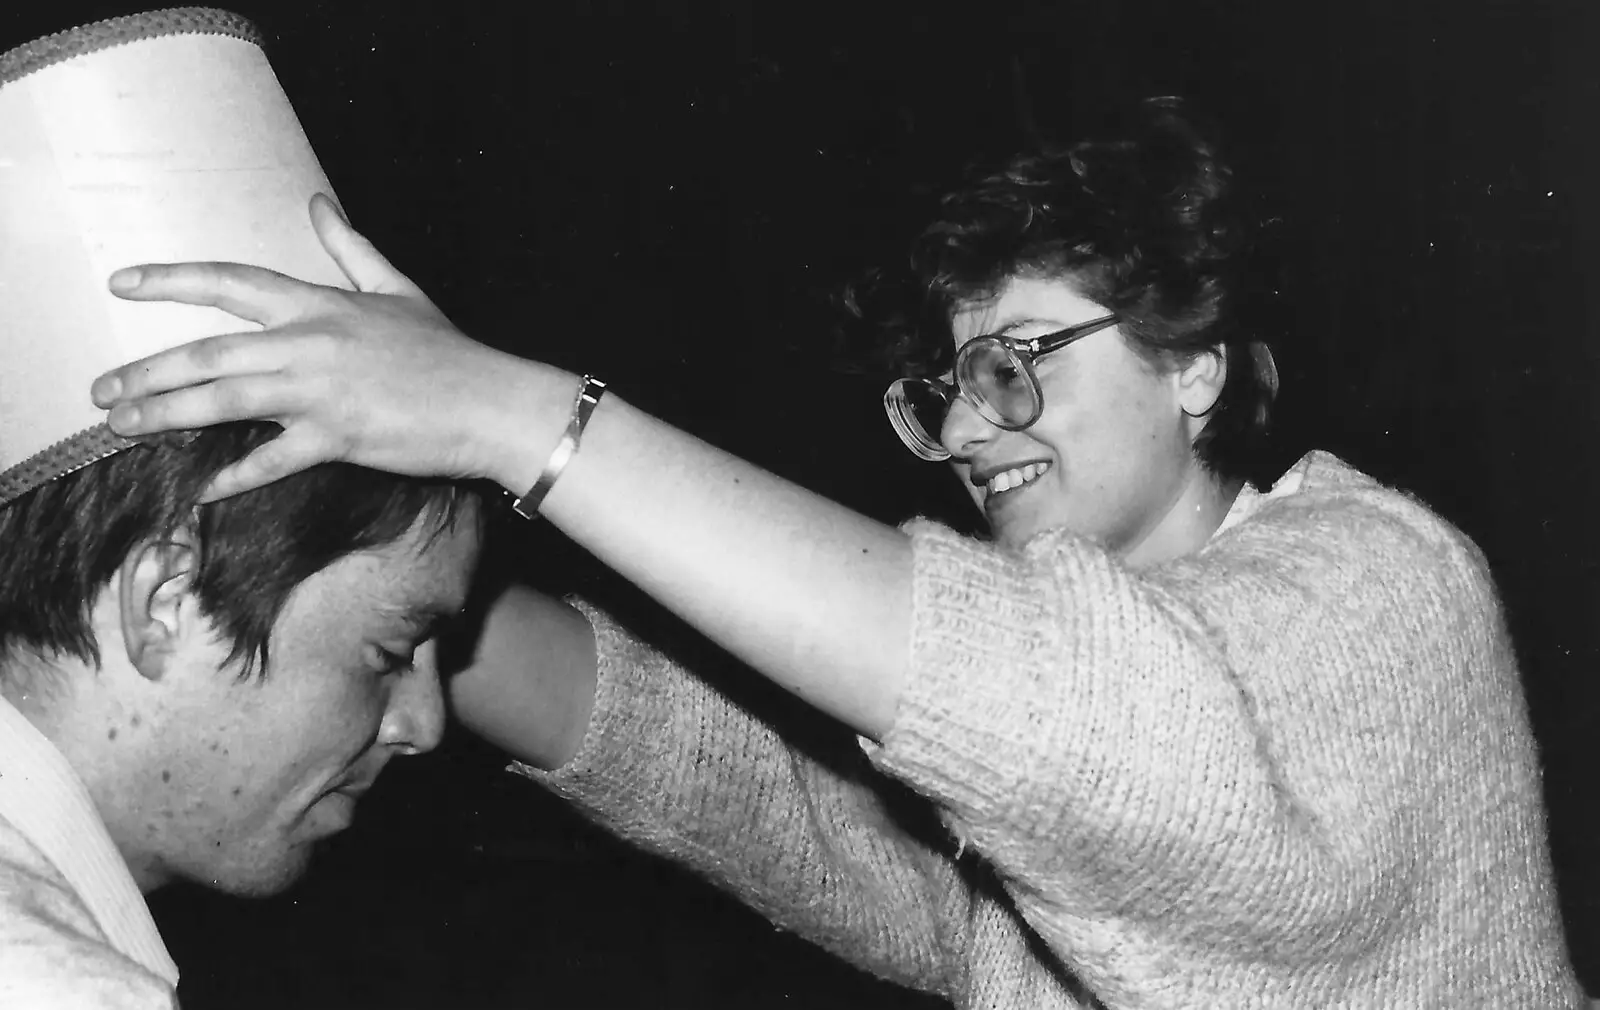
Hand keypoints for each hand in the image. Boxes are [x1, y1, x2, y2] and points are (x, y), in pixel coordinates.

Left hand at [93, 195, 538, 500]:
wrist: (489, 402)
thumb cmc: (447, 349)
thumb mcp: (397, 287)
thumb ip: (350, 247)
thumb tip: (316, 201)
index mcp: (319, 304)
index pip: (230, 282)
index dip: (171, 280)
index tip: (122, 284)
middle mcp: (308, 344)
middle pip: (208, 352)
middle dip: (147, 371)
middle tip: (102, 391)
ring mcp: (319, 394)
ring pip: (223, 401)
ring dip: (166, 415)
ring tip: (123, 426)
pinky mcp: (336, 439)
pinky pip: (271, 460)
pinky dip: (233, 477)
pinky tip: (201, 491)